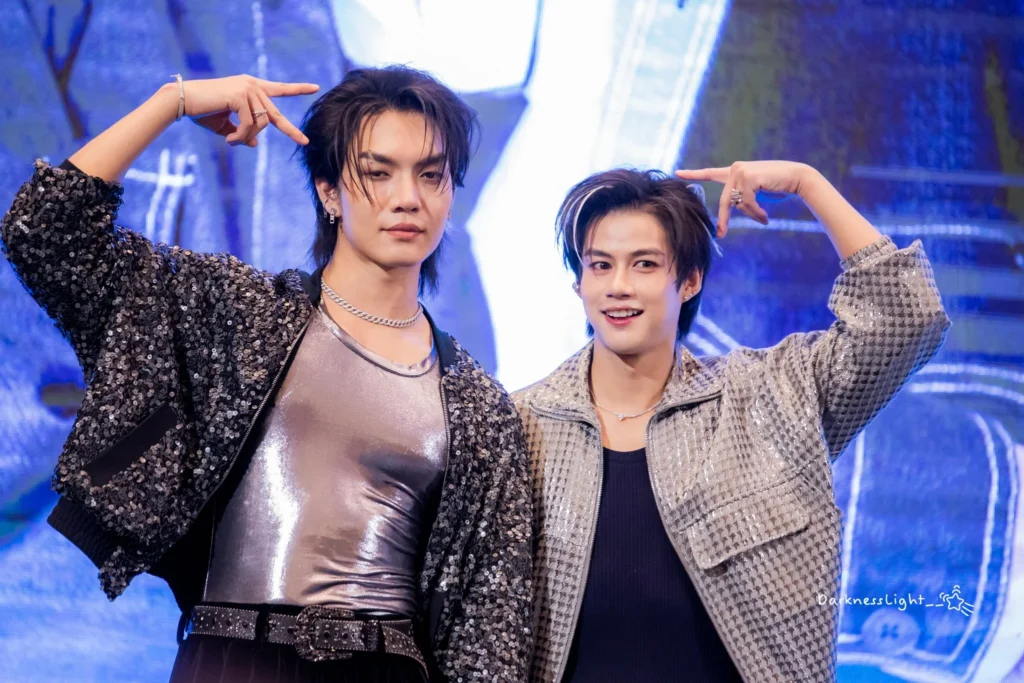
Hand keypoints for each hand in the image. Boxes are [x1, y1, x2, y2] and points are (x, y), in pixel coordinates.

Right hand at [177, 75, 318, 146]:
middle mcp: (252, 85)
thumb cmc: (202, 112)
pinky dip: (241, 137)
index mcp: (251, 87)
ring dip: (248, 137)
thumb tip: (256, 144)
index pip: (278, 89)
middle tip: (305, 142)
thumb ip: (242, 133)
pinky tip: (229, 140)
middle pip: (275, 115)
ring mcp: (247, 88)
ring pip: (262, 123)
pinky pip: (250, 125)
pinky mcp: (240, 95)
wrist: (181, 101)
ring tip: (232, 142)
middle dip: (290, 130)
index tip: (316, 88)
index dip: (297, 89)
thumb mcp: (226, 126)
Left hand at [675, 161, 816, 236]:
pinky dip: (756, 213)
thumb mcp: (755, 193)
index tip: (677, 173)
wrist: (797, 178)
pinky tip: (766, 215)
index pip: (710, 173)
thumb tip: (733, 211)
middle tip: (720, 234)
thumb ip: (741, 198)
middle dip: (723, 219)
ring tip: (764, 218)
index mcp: (734, 172)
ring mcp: (740, 171)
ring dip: (751, 214)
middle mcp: (734, 169)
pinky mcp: (748, 177)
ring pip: (737, 204)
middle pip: (724, 201)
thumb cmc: (778, 186)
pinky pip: (746, 204)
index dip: (693, 174)